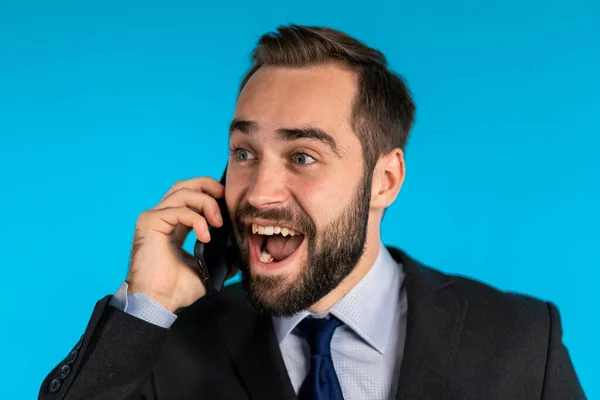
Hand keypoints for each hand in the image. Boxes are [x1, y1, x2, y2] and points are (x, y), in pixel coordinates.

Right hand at [126, 177, 224, 311]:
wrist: (159, 302)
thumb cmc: (177, 289)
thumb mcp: (206, 268)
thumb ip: (220, 256)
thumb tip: (240, 253)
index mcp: (174, 225)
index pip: (190, 194)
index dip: (209, 191)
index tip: (227, 200)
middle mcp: (163, 217)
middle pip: (185, 185)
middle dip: (208, 186)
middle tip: (224, 198)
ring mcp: (154, 218)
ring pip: (182, 193)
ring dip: (206, 203)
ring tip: (218, 224)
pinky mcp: (149, 223)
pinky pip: (177, 210)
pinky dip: (196, 220)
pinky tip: (205, 236)